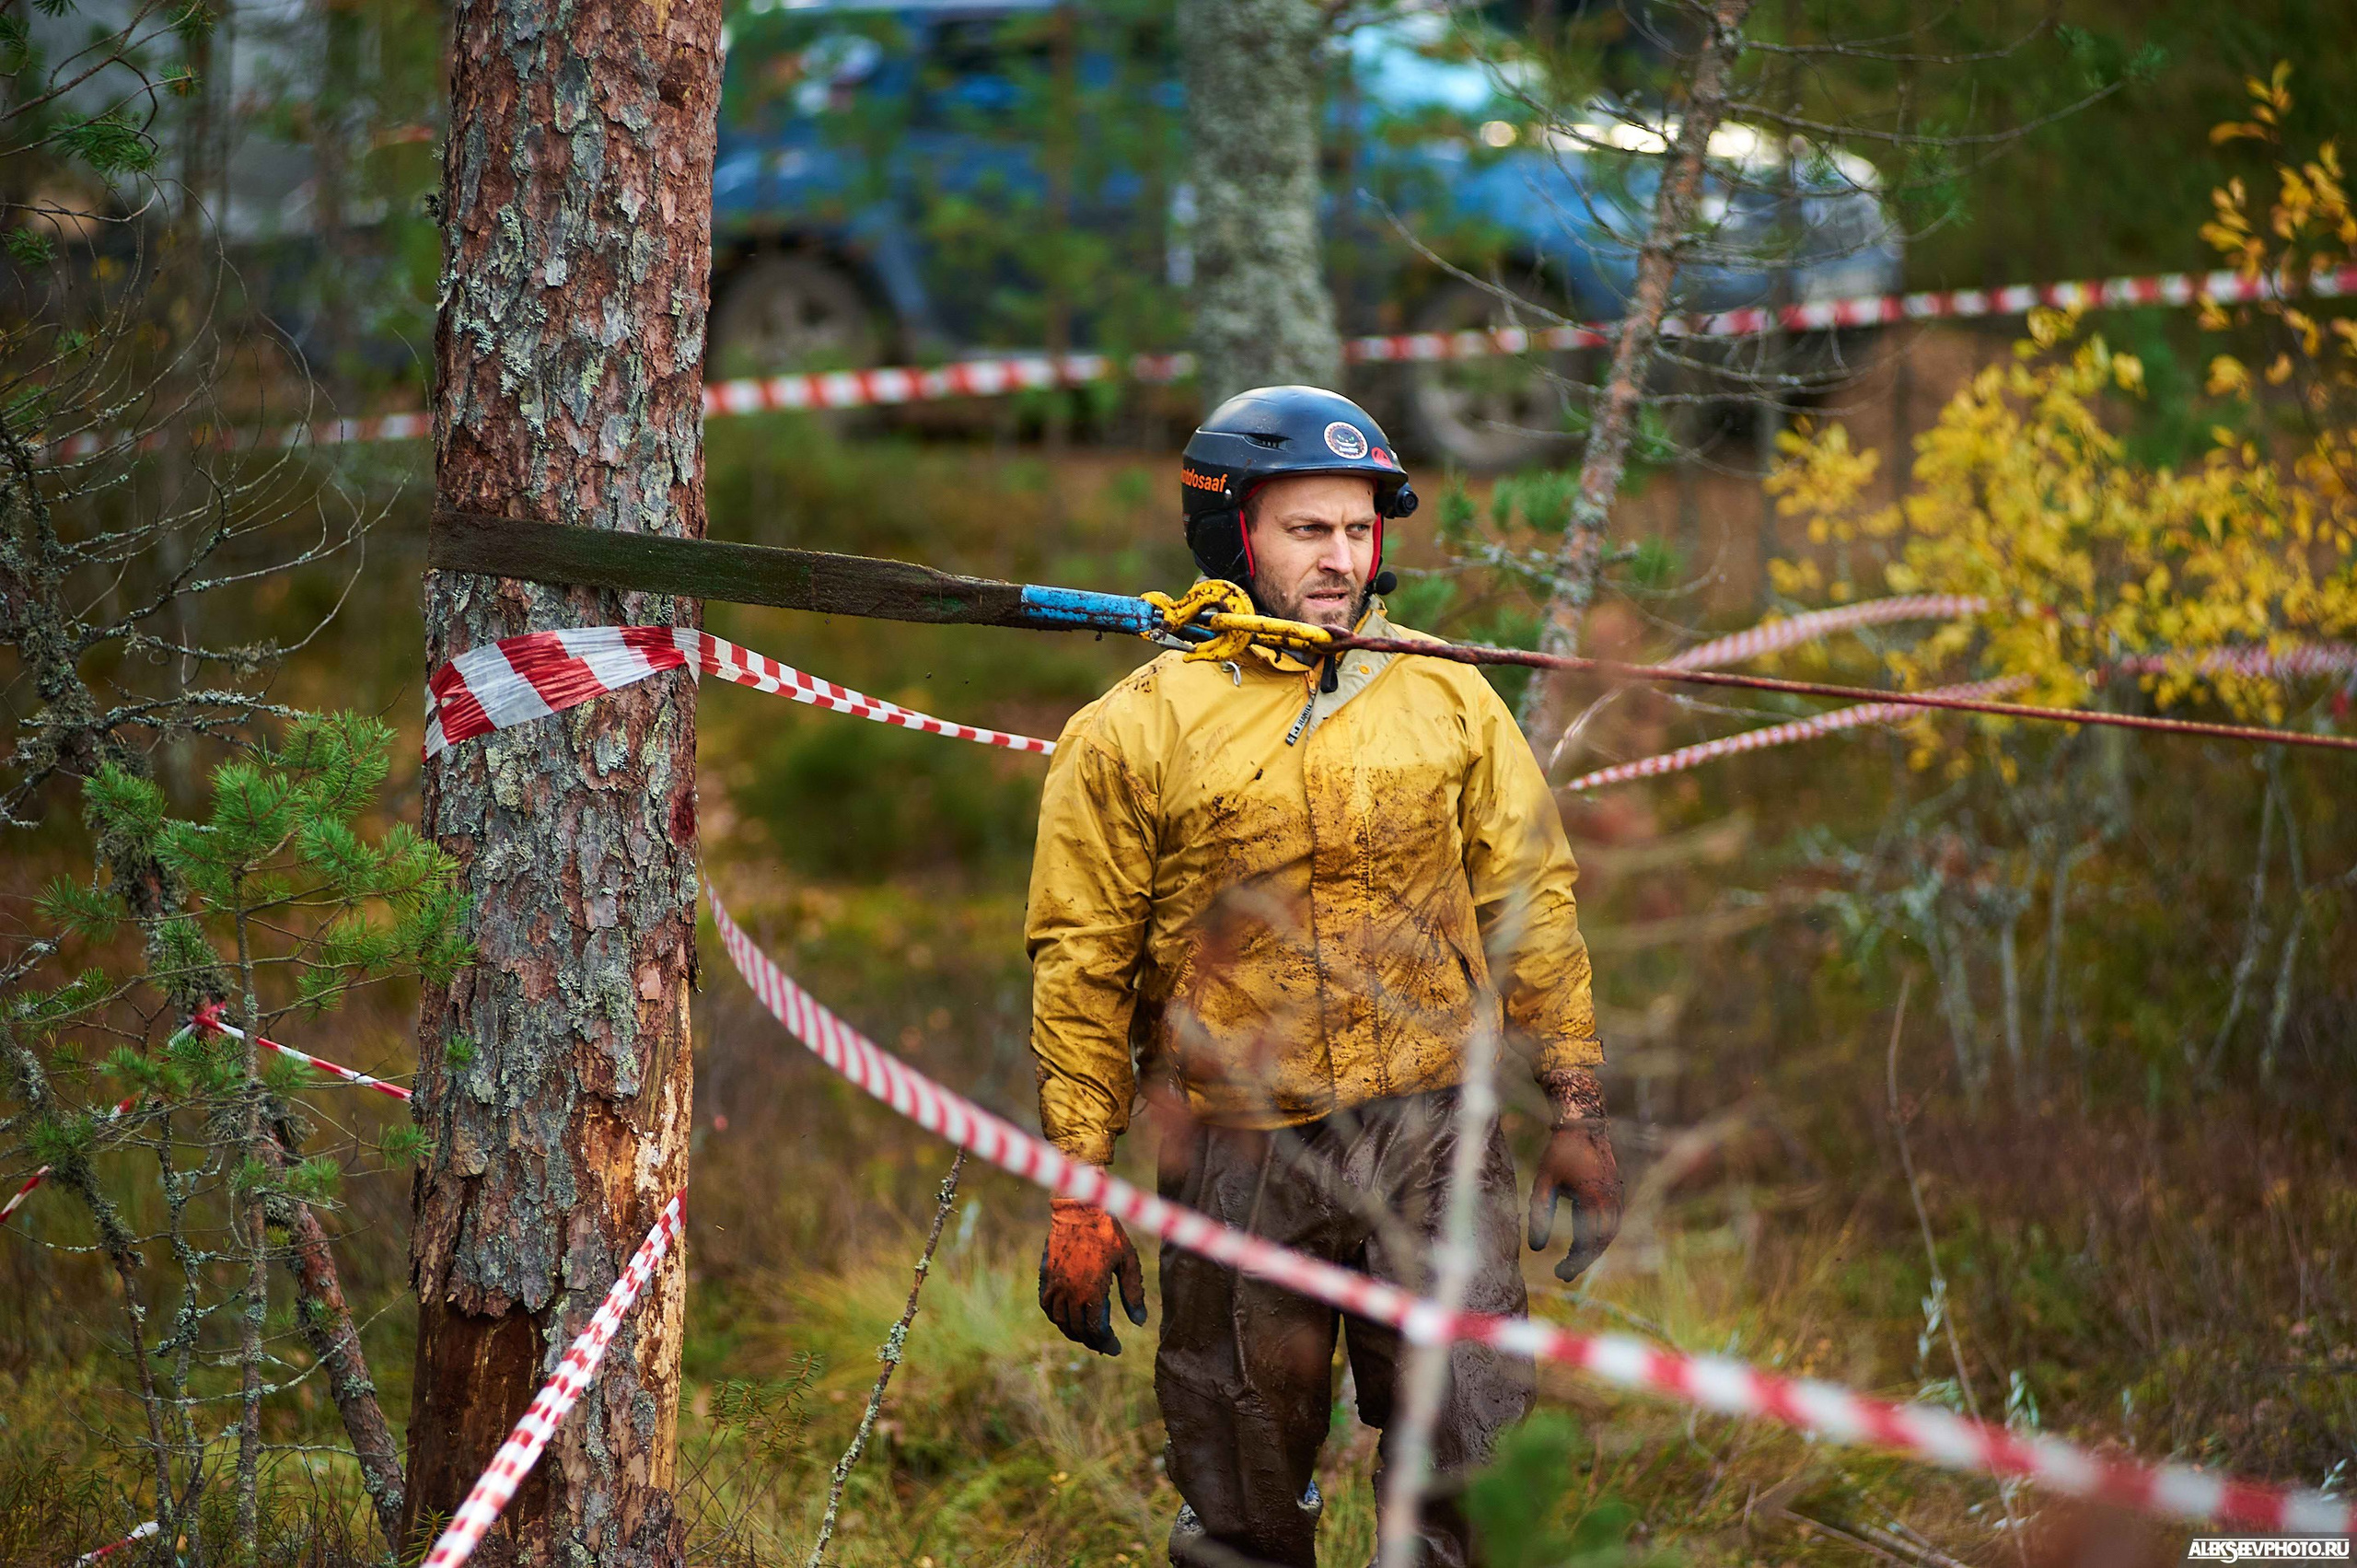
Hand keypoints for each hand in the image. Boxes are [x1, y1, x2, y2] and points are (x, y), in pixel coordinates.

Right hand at [1038, 1197, 1147, 1354]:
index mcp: (1092, 1290)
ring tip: (1085, 1335)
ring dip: (1073, 1332)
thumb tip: (1139, 1322)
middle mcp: (1071, 1291)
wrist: (1079, 1208)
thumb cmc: (1108, 1232)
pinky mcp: (1046, 1275)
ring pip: (1060, 1320)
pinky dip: (1055, 1317)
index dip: (1106, 1342)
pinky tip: (1064, 1319)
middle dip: (1091, 1341)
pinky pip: (1046, 1305)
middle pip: (1077, 1329)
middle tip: (1103, 1345)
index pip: (1096, 1329)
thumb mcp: (1127, 1260)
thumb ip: (1133, 1291)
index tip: (1115, 1348)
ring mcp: (1055, 1284)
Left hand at [1528, 1070, 1622, 1283]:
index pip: (1588, 1242)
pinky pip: (1613, 1221)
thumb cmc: (1560, 1151)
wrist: (1584, 1125)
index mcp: (1594, 1199)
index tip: (1559, 1273)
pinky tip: (1586, 1241)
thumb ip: (1540, 1212)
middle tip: (1563, 1273)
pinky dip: (1601, 1235)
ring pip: (1610, 1233)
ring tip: (1573, 1260)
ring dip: (1593, 1249)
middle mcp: (1611, 1200)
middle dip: (1583, 1260)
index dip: (1575, 1262)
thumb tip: (1535, 1247)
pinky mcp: (1618, 1191)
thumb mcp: (1544, 1181)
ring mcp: (1618, 1195)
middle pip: (1601, 1242)